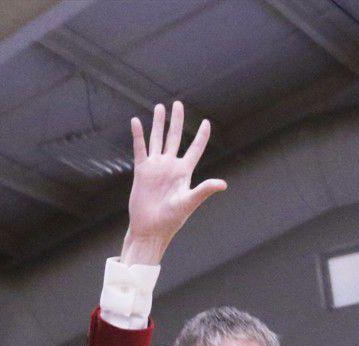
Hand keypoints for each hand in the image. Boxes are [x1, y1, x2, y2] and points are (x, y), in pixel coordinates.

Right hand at [122, 101, 225, 265]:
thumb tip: (222, 185)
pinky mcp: (141, 171)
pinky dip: (138, 135)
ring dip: (158, 124)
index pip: (196, 148)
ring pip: (157, 140)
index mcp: (184, 172)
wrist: (150, 228)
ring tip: (159, 107)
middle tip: (178, 103)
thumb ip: (204, 190)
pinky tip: (136, 122)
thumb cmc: (171, 219)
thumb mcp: (189, 203)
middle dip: (177, 120)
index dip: (201, 136)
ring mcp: (155, 167)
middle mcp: (170, 166)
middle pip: (175, 137)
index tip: (206, 122)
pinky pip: (140, 149)